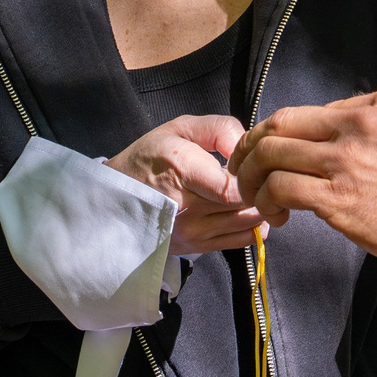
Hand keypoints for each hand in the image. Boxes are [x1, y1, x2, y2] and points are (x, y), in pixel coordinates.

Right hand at [105, 115, 263, 254]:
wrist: (117, 196)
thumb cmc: (151, 156)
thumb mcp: (180, 128)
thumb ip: (220, 130)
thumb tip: (248, 148)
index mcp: (181, 169)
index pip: (233, 188)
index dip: (251, 176)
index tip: (252, 165)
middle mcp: (185, 207)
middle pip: (244, 205)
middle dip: (258, 190)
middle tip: (259, 177)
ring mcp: (190, 233)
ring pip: (247, 224)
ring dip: (258, 208)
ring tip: (253, 192)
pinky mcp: (195, 248)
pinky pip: (241, 241)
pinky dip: (253, 226)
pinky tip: (246, 210)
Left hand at [228, 88, 376, 273]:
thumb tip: (338, 138)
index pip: (307, 112)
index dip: (280, 136)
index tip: (276, 159)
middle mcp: (358, 124)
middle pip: (277, 124)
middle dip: (249, 149)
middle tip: (244, 173)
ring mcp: (346, 160)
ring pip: (270, 154)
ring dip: (252, 179)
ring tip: (258, 200)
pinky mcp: (339, 199)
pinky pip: (281, 189)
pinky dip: (267, 201)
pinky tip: (277, 218)